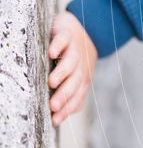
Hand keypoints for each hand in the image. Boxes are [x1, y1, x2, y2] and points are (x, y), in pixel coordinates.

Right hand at [48, 11, 97, 126]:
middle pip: (75, 80)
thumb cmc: (75, 58)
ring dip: (63, 72)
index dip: (68, 107)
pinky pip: (64, 39)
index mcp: (83, 77)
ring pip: (71, 61)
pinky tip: (52, 53)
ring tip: (52, 82)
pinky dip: (59, 45)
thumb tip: (59, 118)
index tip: (55, 119)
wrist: (85, 28)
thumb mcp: (76, 75)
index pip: (77, 95)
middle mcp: (81, 64)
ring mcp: (75, 49)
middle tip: (52, 106)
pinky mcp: (67, 34)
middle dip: (64, 94)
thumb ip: (70, 93)